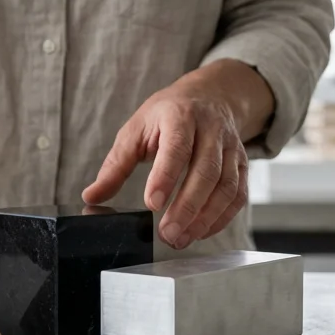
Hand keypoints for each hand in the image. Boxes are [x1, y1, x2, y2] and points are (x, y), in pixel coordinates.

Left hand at [82, 61, 271, 248]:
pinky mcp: (242, 164)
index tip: (152, 204)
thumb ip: (115, 166)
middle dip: (187, 207)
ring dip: (205, 218)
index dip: (166, 176)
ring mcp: (231, 147)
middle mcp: (211, 129)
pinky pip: (238, 195)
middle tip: (167, 233)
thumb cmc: (167, 115)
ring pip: (226, 186)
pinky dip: (221, 218)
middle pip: (206, 171)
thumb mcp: (136, 130)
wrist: (211, 96)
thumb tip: (92, 197)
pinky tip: (201, 231)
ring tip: (181, 238)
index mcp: (180, 116)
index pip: (177, 147)